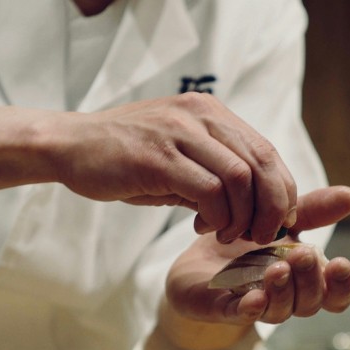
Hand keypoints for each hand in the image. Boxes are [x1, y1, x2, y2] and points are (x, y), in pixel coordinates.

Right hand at [45, 93, 297, 243]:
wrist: (69, 145)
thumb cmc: (122, 156)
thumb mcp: (176, 156)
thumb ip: (211, 172)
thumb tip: (249, 206)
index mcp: (209, 113)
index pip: (266, 150)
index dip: (280, 189)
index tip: (276, 220)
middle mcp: (200, 116)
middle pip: (261, 162)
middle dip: (271, 207)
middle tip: (262, 235)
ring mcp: (179, 135)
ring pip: (239, 178)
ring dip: (243, 216)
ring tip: (230, 235)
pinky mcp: (158, 159)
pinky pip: (208, 191)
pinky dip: (216, 217)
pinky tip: (204, 228)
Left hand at [168, 186, 349, 325]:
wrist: (199, 257)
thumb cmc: (248, 243)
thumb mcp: (281, 220)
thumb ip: (313, 210)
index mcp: (305, 281)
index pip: (335, 296)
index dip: (342, 285)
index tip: (340, 263)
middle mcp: (286, 299)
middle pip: (309, 303)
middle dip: (309, 280)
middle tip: (302, 255)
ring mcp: (257, 307)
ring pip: (279, 311)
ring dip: (282, 291)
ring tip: (277, 268)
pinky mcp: (223, 309)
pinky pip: (240, 316)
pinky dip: (249, 310)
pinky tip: (254, 297)